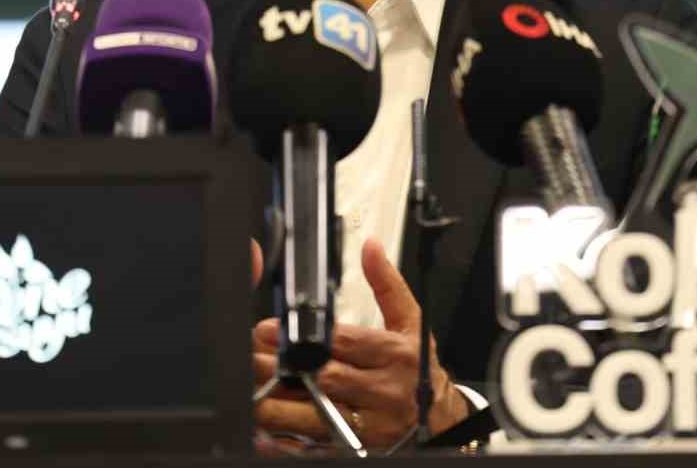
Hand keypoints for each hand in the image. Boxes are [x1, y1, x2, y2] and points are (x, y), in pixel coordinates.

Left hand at [252, 238, 471, 450]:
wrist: (443, 418)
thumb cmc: (419, 368)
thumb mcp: (411, 322)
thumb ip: (387, 285)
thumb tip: (371, 248)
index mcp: (394, 354)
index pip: (345, 342)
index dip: (304, 337)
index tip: (268, 330)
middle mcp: (383, 391)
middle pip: (326, 380)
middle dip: (284, 370)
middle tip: (253, 360)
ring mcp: (371, 424)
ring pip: (319, 417)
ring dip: (281, 408)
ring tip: (255, 395)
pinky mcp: (360, 448)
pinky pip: (320, 447)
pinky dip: (292, 443)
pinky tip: (269, 434)